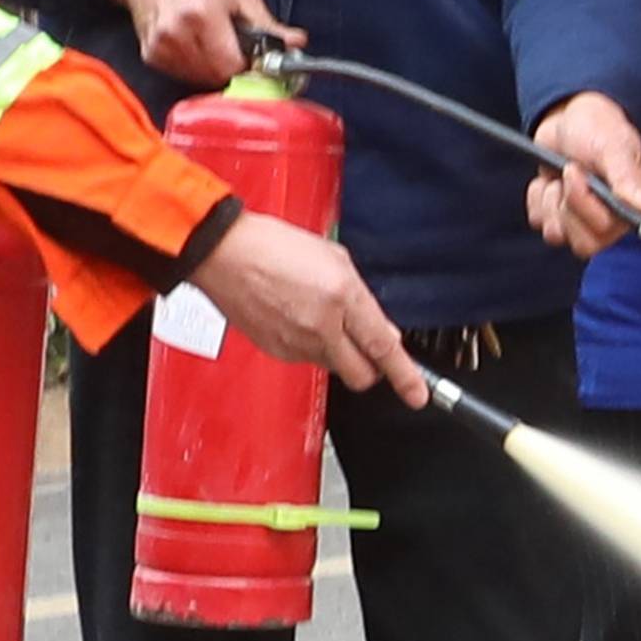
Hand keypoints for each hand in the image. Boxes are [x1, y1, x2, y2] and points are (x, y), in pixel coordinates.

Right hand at [111, 0, 292, 88]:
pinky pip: (182, 74)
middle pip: (218, 76)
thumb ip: (265, 21)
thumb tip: (296, 42)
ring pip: (200, 79)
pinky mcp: (151, 55)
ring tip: (214, 43)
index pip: (233, 65)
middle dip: (233, 68)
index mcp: (204, 14)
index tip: (255, 59)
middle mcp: (179, 33)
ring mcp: (161, 47)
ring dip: (213, 69)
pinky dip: (194, 66)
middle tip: (236, 50)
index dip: (249, 67)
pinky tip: (196, 45)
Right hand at [185, 210, 424, 394]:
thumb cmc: (273, 246)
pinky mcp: (277, 352)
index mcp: (341, 296)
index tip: (418, 395)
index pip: (382, 347)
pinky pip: (307, 360)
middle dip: (371, 368)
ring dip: (339, 352)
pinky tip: (298, 318)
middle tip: (367, 349)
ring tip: (320, 317)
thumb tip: (382, 330)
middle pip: (361, 374)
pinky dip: (312, 346)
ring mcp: (296, 343)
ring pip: (334, 366)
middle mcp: (321, 326)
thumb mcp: (333, 258)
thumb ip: (362, 300)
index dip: (405, 376)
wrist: (223, 254)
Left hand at [526, 89, 640, 258]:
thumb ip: (626, 176)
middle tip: (568, 171)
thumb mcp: (612, 145)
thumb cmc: (598, 127)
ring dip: (550, 201)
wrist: (570, 117)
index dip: (585, 206)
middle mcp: (613, 219)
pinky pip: (540, 222)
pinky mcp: (560, 217)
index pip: (608, 229)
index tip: (574, 172)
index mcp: (634, 204)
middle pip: (584, 242)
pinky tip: (549, 179)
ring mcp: (585, 221)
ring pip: (558, 235)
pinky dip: (538, 198)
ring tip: (560, 175)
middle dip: (566, 205)